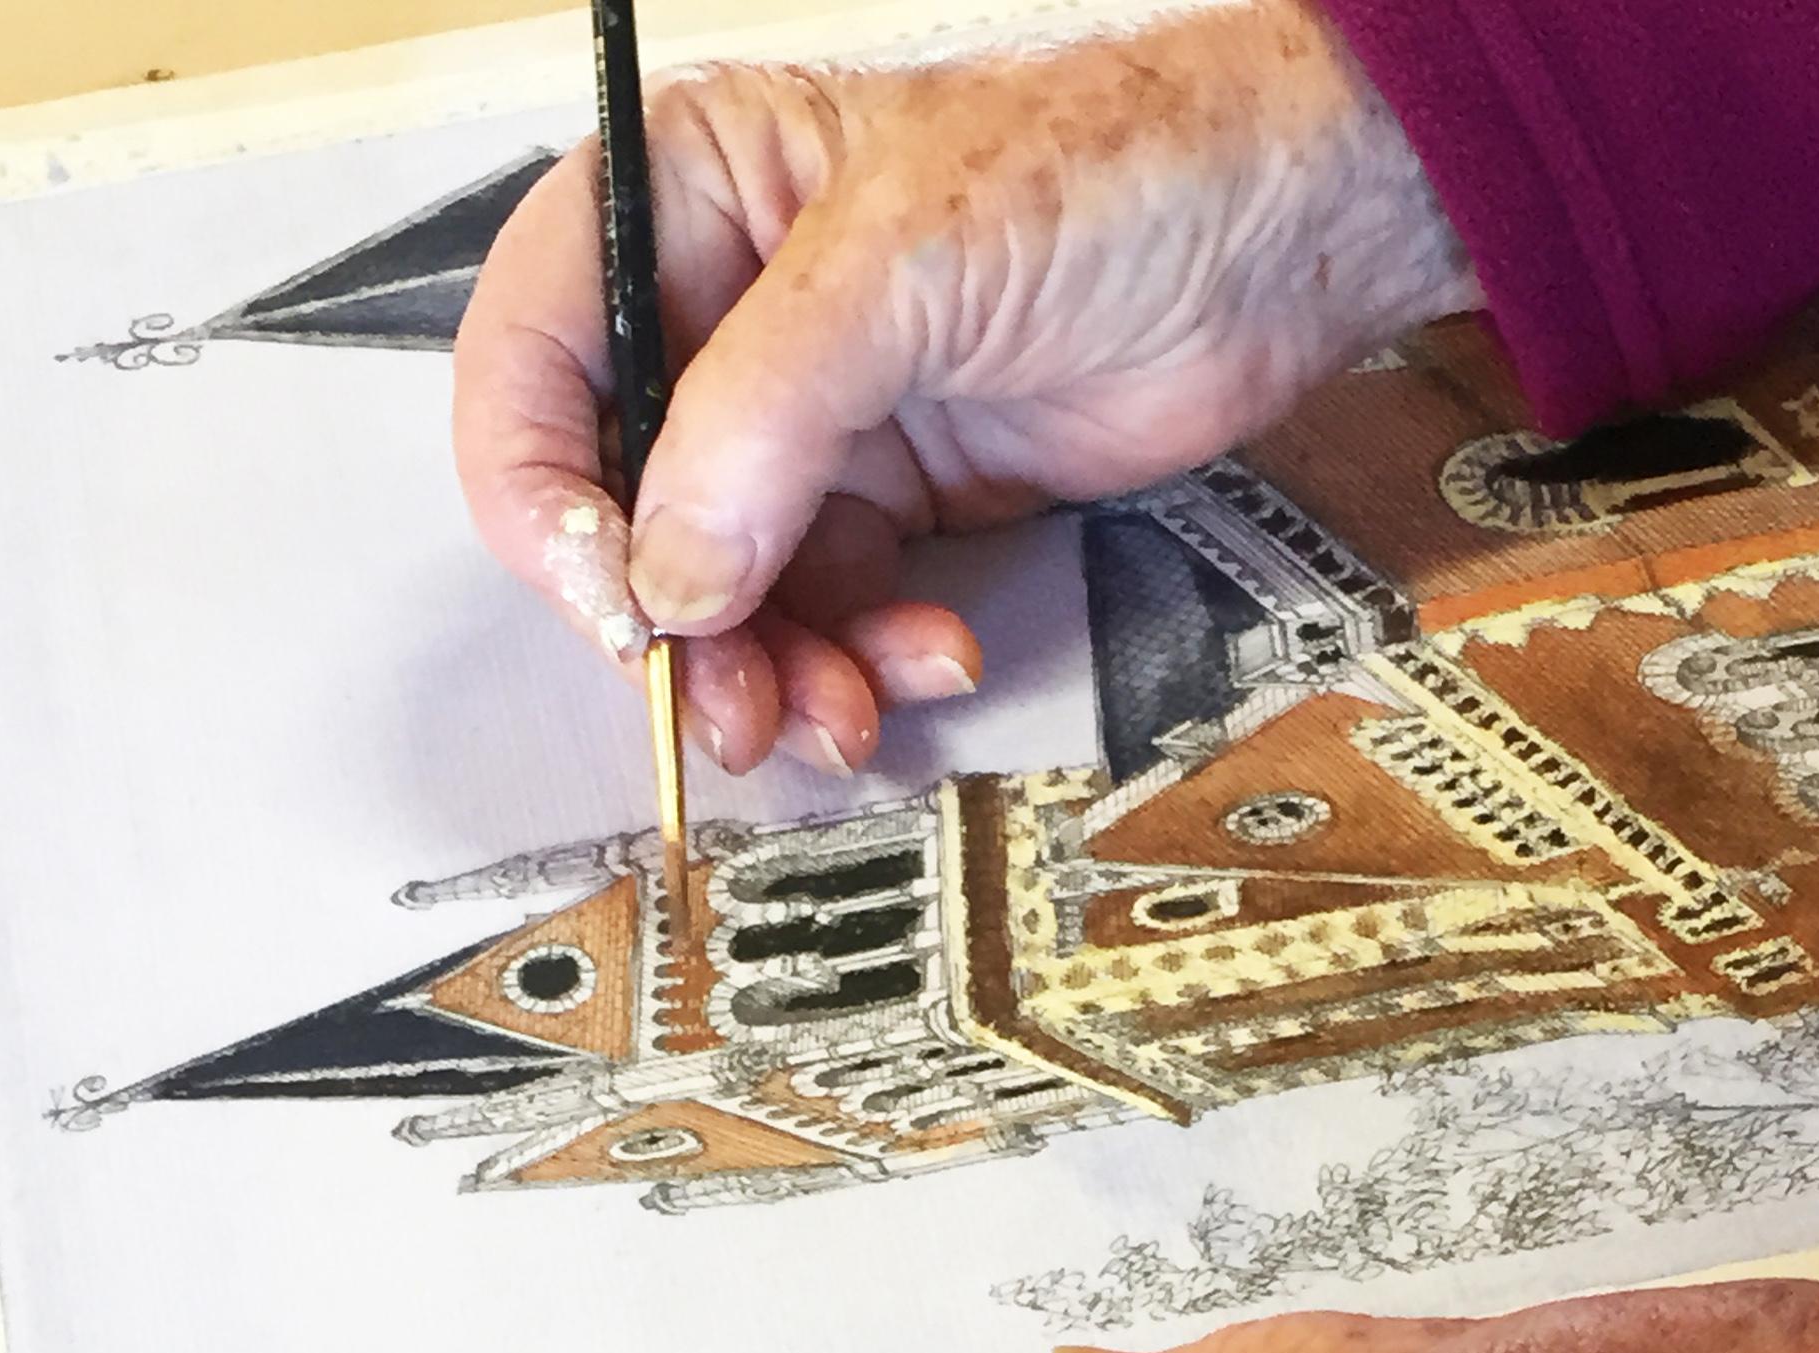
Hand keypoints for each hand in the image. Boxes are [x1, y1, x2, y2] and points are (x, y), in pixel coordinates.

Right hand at [452, 0, 1471, 775]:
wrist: (1285, 235)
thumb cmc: (1108, 170)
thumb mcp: (904, 266)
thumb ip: (763, 419)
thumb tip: (667, 581)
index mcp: (680, 198)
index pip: (534, 358)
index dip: (542, 494)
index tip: (612, 604)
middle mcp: (720, 313)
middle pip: (620, 500)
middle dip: (672, 621)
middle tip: (726, 709)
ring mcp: (808, 414)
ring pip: (724, 581)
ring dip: (769, 669)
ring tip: (836, 716)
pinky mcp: (894, 493)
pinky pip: (830, 606)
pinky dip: (862, 660)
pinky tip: (926, 662)